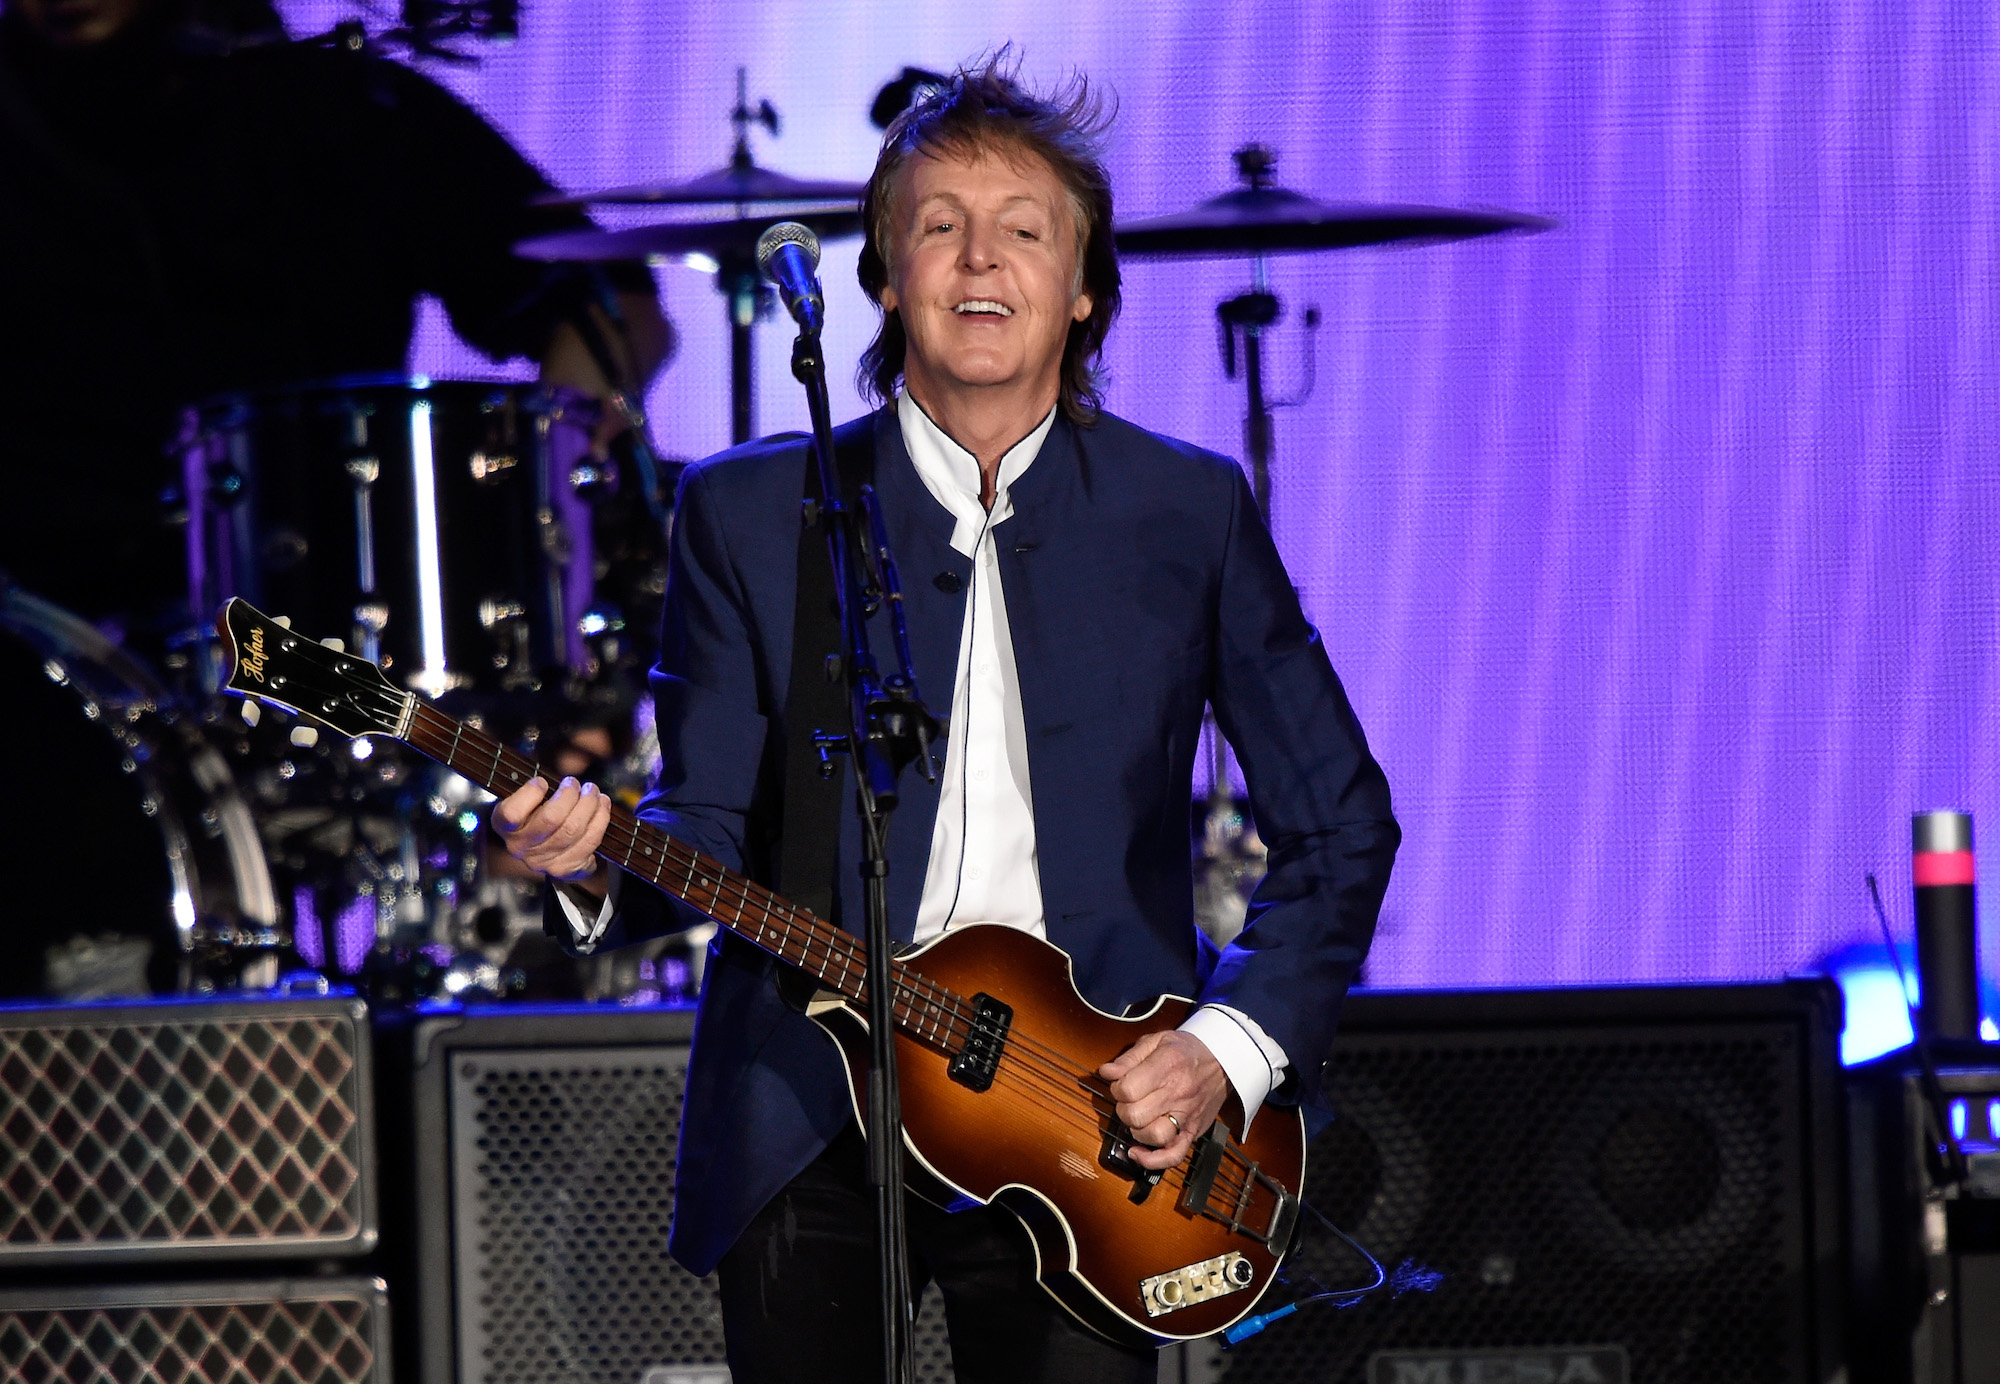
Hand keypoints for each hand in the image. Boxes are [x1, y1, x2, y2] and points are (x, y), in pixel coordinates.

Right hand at [491, 776, 611, 895]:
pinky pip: (590, 842)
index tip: (542, 782)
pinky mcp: (566, 868)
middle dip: (570, 795)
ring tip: (592, 791)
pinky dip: (600, 820)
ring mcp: (543, 861)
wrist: (540, 847)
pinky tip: (602, 806)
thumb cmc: (532, 812)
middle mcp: (520, 847)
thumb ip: (533, 789)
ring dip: (589, 805)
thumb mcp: (523, 798)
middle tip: (575, 783)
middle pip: (552, 819)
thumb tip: (563, 781)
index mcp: (503, 826)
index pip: (512, 813)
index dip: (530, 794)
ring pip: (574, 830)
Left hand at [1098, 1029, 1229, 1170]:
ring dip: (1136, 1131)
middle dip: (1123, 1109)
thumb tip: (1107, 1072)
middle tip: (1129, 1100)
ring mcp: (1187, 1115)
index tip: (1120, 1084)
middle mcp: (1178, 1093)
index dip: (1116, 1088)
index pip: (1128, 1089)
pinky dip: (1153, 1160)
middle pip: (1135, 1115)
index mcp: (1167, 1066)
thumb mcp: (1157, 1040)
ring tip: (1138, 1118)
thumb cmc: (1187, 1050)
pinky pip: (1174, 1156)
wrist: (1223, 1061)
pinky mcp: (1193, 1131)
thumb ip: (1129, 1057)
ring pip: (1153, 1136)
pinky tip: (1138, 1153)